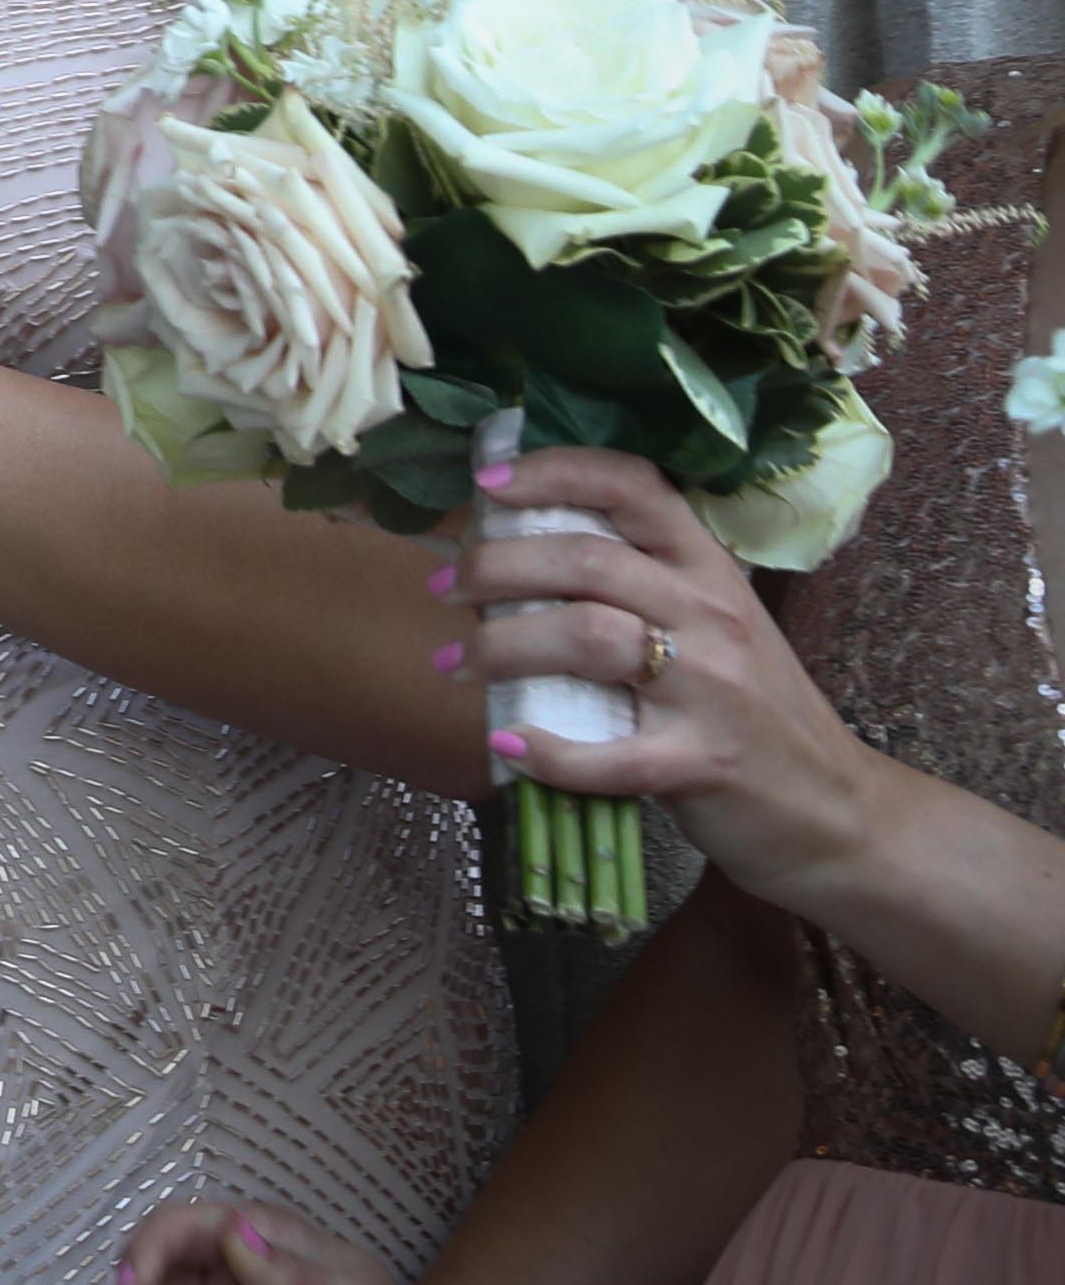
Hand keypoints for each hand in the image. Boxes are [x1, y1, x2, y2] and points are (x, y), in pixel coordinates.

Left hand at [438, 445, 871, 882]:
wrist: (838, 811)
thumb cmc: (753, 713)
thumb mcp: (712, 629)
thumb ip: (640, 588)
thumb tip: (518, 553)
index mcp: (711, 571)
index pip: (635, 487)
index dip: (555, 472)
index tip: (488, 486)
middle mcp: (714, 615)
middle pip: (586, 560)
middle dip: (495, 567)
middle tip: (445, 589)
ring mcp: (713, 689)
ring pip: (586, 637)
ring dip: (501, 646)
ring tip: (455, 664)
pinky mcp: (704, 762)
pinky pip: (607, 754)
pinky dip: (546, 751)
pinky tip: (507, 745)